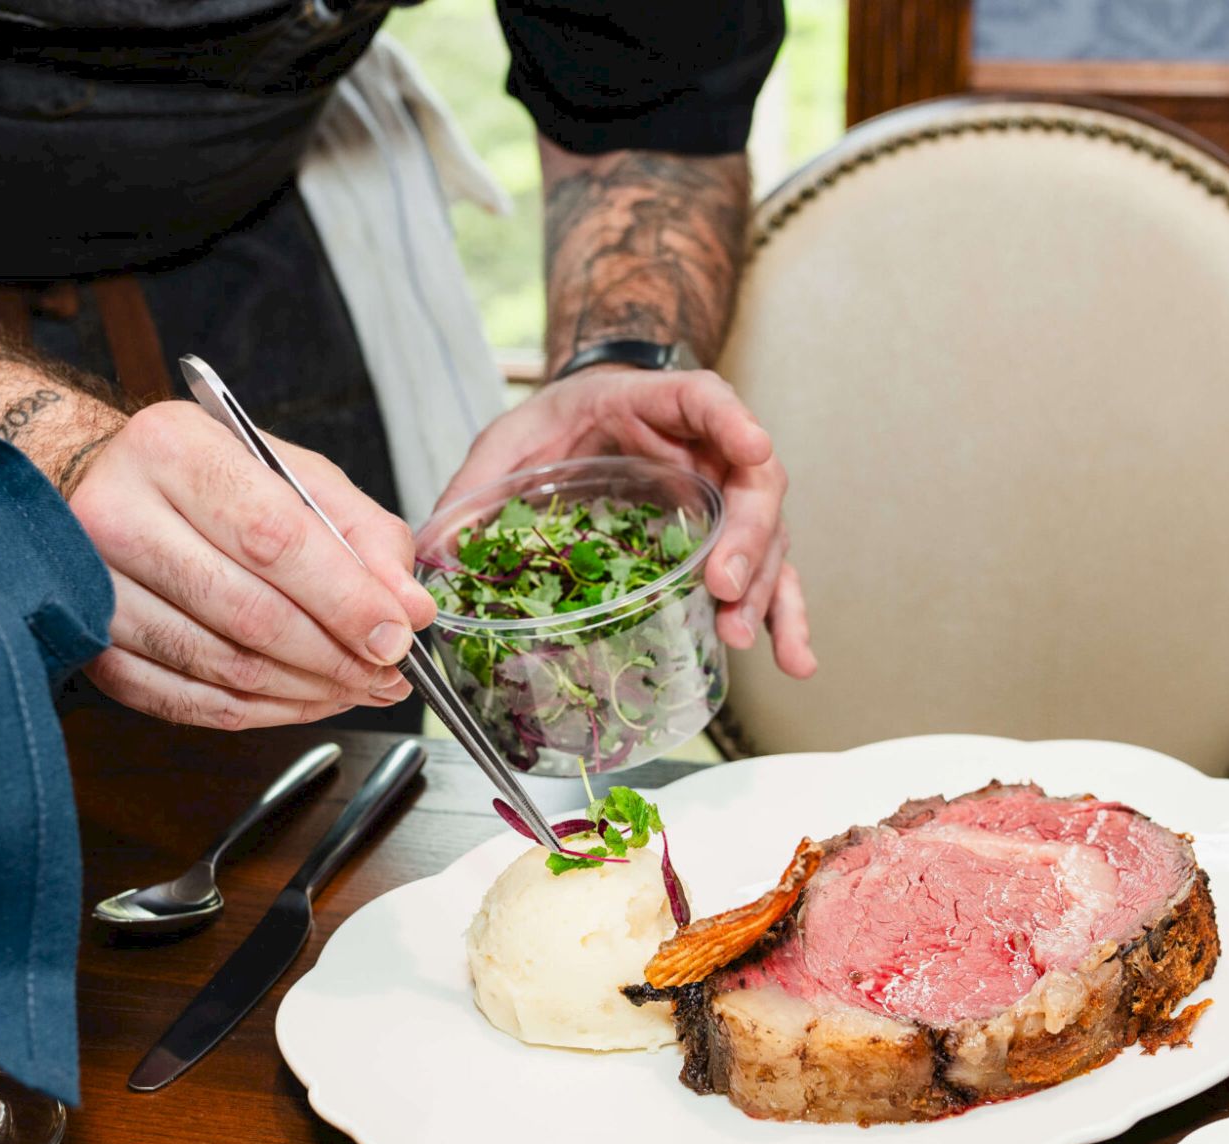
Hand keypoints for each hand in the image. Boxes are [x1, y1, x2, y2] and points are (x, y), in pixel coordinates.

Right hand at [69, 401, 435, 728]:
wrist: (109, 489)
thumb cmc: (209, 480)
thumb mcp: (296, 476)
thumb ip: (363, 535)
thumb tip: (409, 609)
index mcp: (174, 450)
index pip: (274, 539)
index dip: (345, 600)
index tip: (395, 636)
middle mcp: (117, 514)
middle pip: (248, 613)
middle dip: (335, 657)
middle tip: (386, 674)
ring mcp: (93, 589)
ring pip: (221, 667)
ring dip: (305, 691)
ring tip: (355, 686)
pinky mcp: (92, 649)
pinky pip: (188, 702)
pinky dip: (259, 713)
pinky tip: (302, 700)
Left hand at [439, 367, 814, 676]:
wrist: (582, 422)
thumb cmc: (556, 425)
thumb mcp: (510, 442)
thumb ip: (476, 488)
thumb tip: (434, 551)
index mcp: (655, 407)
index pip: (705, 399)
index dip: (732, 421)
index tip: (750, 447)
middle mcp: (706, 450)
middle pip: (752, 485)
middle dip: (746, 539)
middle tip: (722, 586)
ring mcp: (722, 498)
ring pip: (768, 539)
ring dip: (762, 590)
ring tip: (740, 635)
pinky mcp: (724, 542)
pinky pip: (765, 578)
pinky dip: (782, 617)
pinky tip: (794, 659)